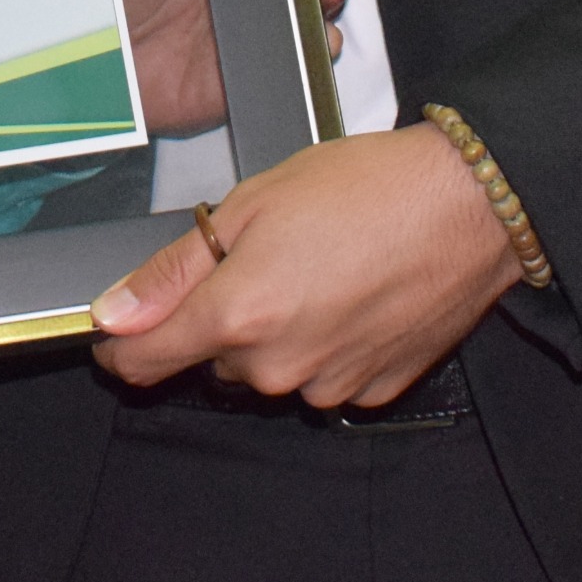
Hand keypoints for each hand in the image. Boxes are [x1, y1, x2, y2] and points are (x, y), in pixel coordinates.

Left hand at [87, 125, 517, 408]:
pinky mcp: (372, 392)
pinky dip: (326, 344)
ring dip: (277, 332)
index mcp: (239, 315)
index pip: (145, 361)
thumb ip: (175, 270)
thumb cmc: (365, 189)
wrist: (467, 206)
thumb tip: (115, 313)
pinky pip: (323, 376)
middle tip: (265, 256)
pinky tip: (352, 295)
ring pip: (271, 370)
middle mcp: (278, 367)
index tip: (123, 327)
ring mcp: (328, 386)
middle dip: (223, 317)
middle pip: (214, 360)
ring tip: (319, 269)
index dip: (124, 343)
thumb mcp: (250, 205)